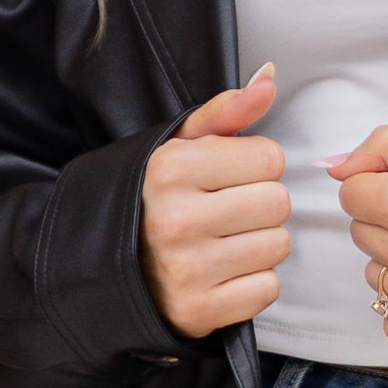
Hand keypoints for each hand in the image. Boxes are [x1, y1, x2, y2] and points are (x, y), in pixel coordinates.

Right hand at [140, 66, 290, 336]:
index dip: (254, 168)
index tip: (226, 180)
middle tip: (226, 214)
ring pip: (279, 245)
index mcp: (171, 169)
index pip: (270, 158)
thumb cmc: (157, 201)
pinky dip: (253, 284)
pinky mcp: (199, 310)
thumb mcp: (180, 147)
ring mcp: (187, 269)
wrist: (108, 270)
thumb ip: (228, 111)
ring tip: (223, 244)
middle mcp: (176, 218)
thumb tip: (270, 77)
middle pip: (279, 202)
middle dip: (260, 206)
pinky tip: (223, 275)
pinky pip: (268, 288)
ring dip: (260, 245)